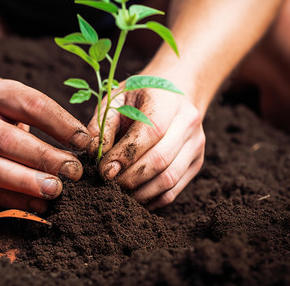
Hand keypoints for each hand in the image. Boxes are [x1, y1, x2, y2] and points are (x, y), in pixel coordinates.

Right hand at [0, 79, 90, 211]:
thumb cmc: (13, 113)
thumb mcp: (28, 103)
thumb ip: (53, 120)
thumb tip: (85, 147)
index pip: (32, 106)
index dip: (61, 125)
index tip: (84, 141)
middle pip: (9, 141)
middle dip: (44, 159)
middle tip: (72, 171)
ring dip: (28, 183)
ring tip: (55, 190)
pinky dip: (16, 201)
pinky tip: (39, 204)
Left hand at [87, 81, 204, 209]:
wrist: (177, 90)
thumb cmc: (141, 94)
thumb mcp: (118, 97)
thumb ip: (103, 124)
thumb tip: (93, 153)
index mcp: (169, 100)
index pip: (151, 132)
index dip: (125, 155)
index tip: (104, 169)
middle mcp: (189, 122)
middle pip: (161, 159)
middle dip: (130, 177)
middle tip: (107, 183)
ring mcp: (196, 145)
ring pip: (169, 179)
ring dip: (140, 192)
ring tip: (118, 192)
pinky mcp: (196, 163)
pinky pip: (174, 190)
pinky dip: (151, 199)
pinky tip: (133, 197)